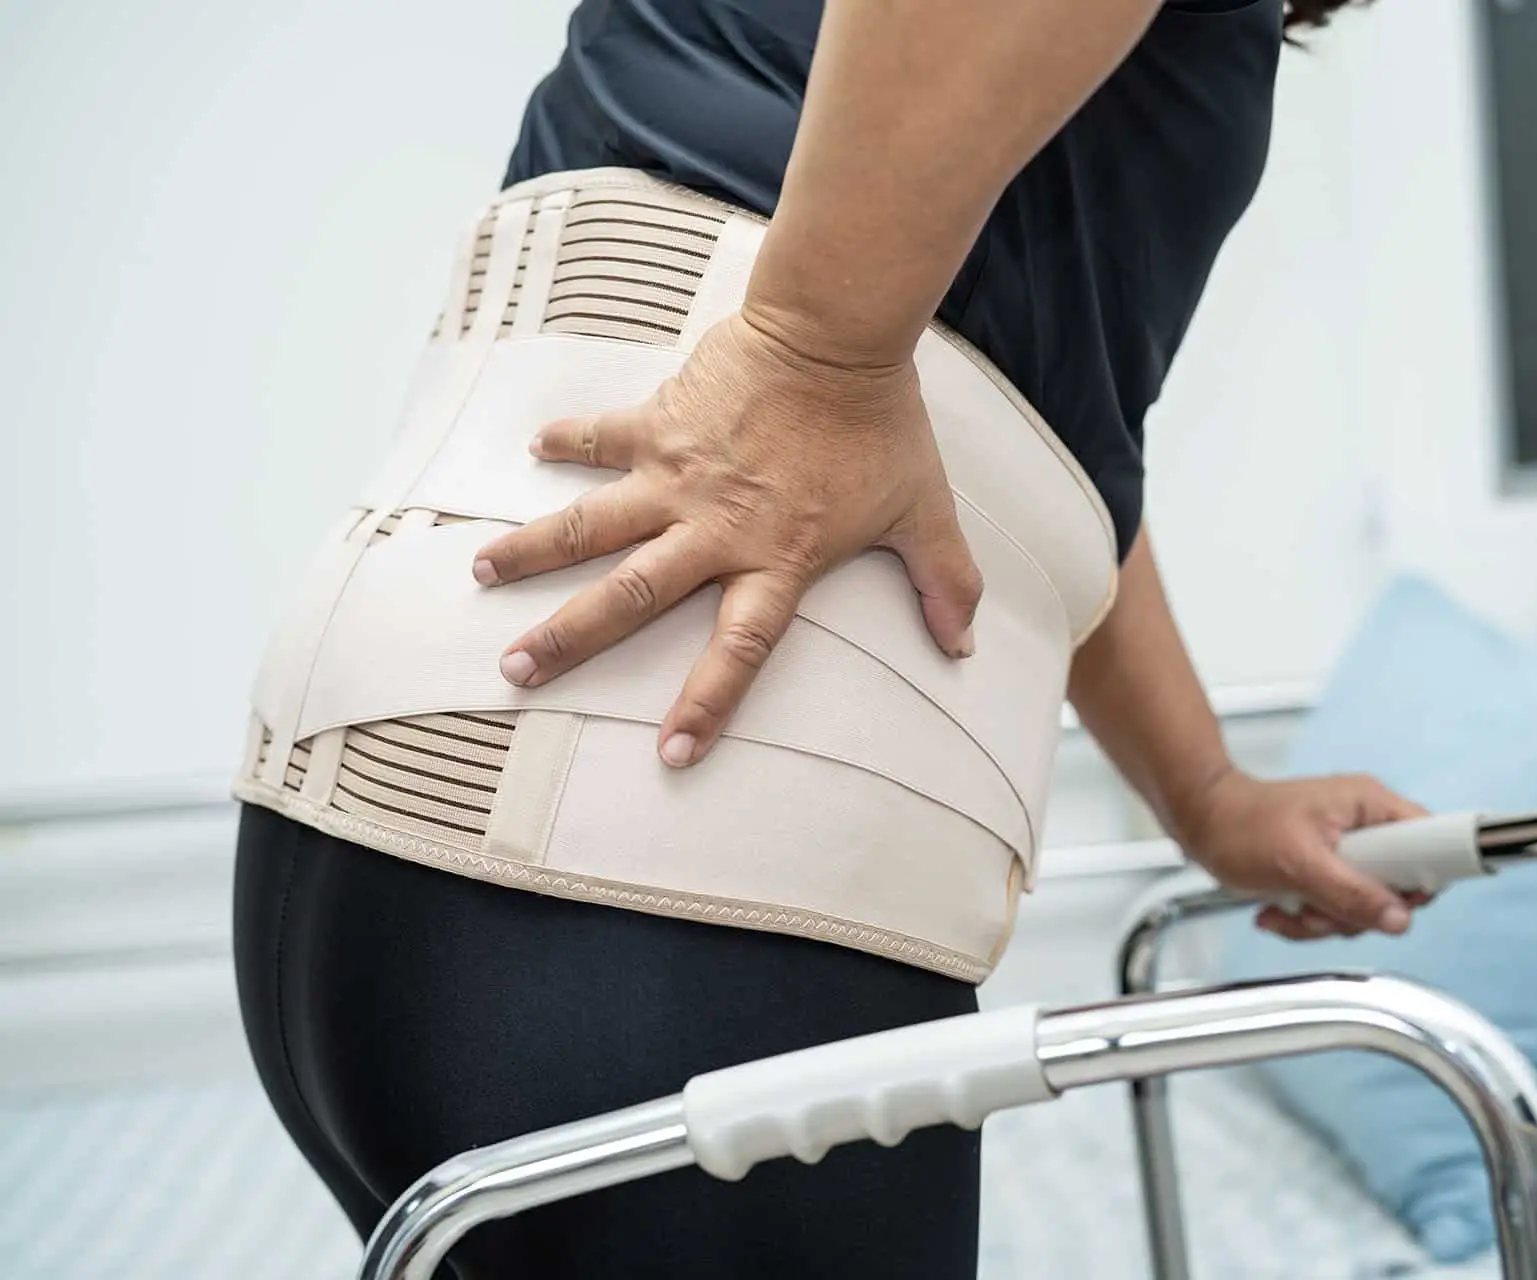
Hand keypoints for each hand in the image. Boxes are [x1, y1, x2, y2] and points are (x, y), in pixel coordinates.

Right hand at [470, 306, 982, 766]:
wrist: (839, 335)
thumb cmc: (881, 427)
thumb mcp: (924, 511)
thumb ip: (945, 581)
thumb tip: (965, 645)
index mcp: (775, 559)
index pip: (737, 651)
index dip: (706, 705)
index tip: (671, 754)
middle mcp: (715, 528)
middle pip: (631, 596)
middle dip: (570, 639)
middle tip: (515, 671)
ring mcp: (679, 475)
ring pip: (590, 523)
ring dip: (534, 550)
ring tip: (480, 572)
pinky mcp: (661, 420)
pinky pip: (603, 436)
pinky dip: (569, 440)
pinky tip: (533, 448)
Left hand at [1172, 770, 1429, 940]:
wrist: (1198, 823)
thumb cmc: (1240, 826)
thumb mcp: (1299, 864)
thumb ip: (1352, 893)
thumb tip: (1398, 919)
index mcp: (1369, 806)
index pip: (1431, 840)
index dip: (1421, 877)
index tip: (1394, 899)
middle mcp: (1365, 827)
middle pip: (1396, 888)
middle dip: (1353, 911)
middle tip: (1317, 905)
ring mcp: (1346, 852)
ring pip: (1363, 908)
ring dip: (1322, 920)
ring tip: (1287, 905)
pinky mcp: (1327, 872)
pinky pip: (1335, 911)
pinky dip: (1305, 920)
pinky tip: (1276, 910)